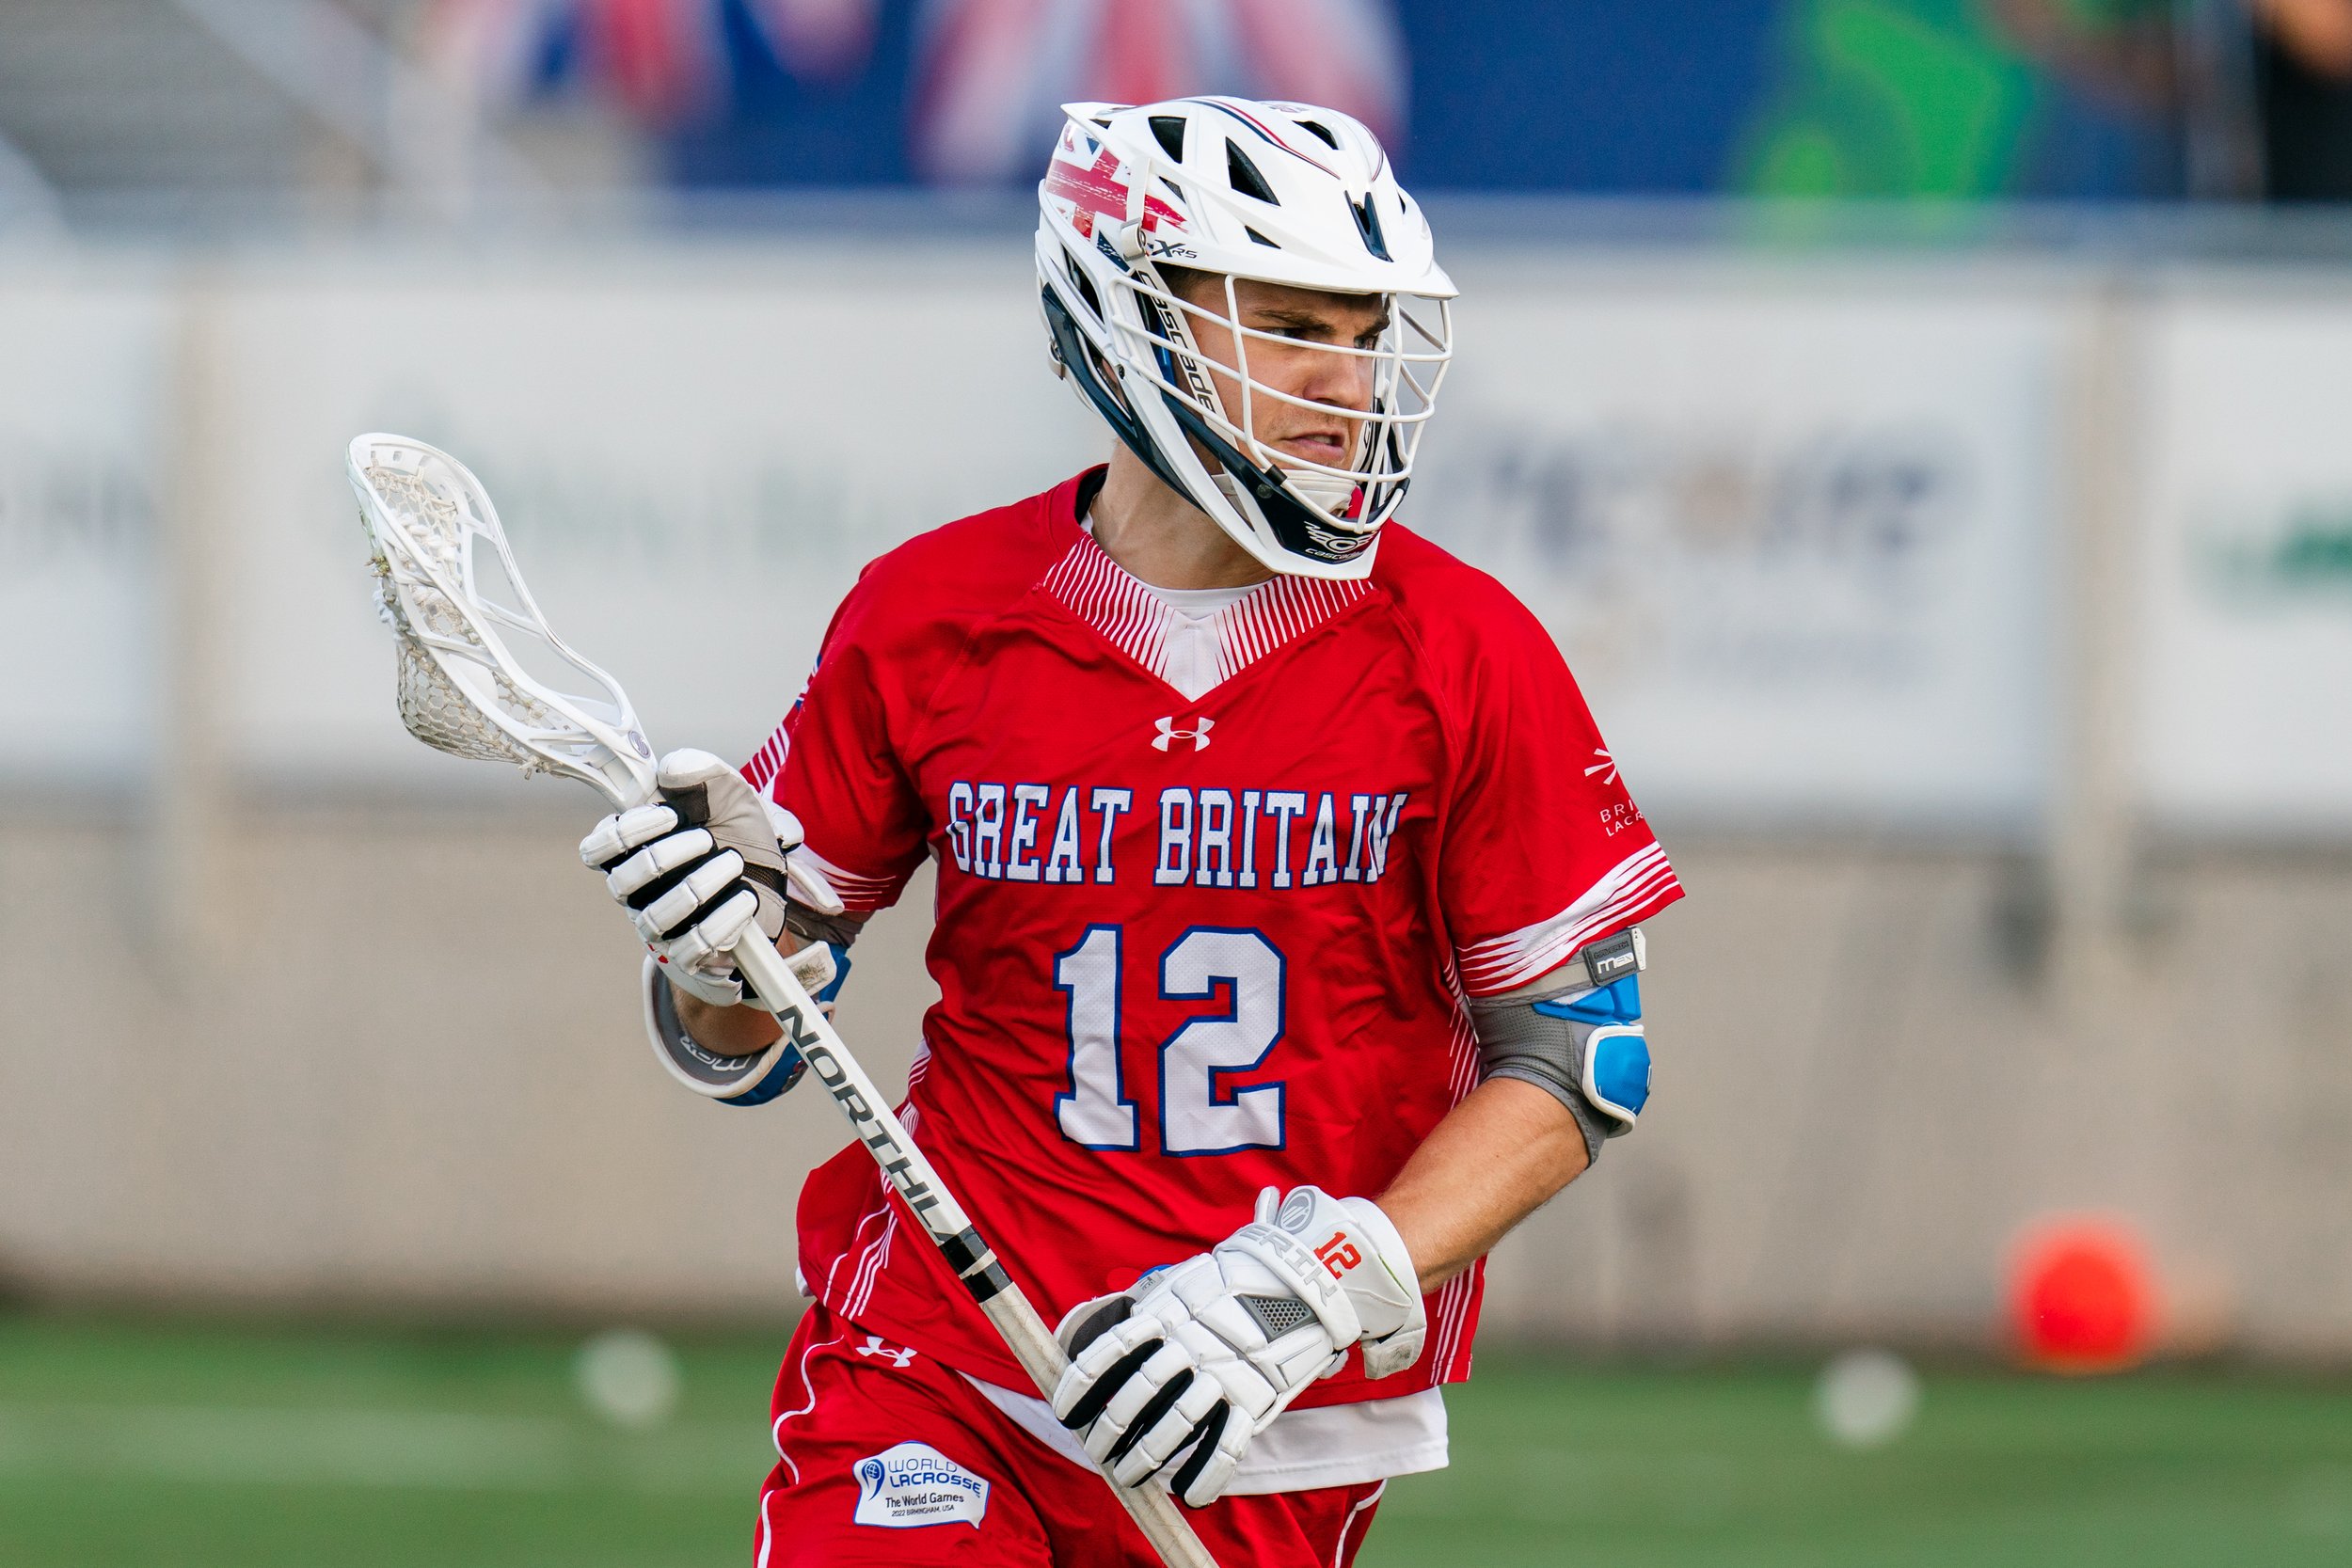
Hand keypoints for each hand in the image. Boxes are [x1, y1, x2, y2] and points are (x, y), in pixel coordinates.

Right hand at [579, 749, 838, 1005]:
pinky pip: (694, 947)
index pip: (597, 848)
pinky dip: (725, 919)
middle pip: (625, 881)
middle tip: (709, 839)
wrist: (777, 883)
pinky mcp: (688, 957)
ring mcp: (659, 928)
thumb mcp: (728, 793)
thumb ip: (699, 772)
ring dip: (701, 885)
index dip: (630, 830)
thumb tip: (671, 771)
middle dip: (672, 855)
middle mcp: (637, 892)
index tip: (673, 814)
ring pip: (657, 917)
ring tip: (734, 864)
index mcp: (633, 850)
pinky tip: (747, 898)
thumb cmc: (738, 833)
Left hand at [1050, 1186, 1424, 1505]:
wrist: (1306, 1278)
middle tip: (1096, 1452)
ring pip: (1173, 1426)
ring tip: (1127, 1476)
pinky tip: (1185, 1492)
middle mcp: (1190, 1344)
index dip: (1081, 1387)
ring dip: (1144, 1459)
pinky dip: (1202, 1476)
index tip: (1065, 1413)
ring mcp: (1225, 1372)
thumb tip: (1082, 1335)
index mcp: (1166, 1312)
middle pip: (1135, 1397)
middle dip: (1108, 1432)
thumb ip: (1138, 1311)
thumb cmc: (1232, 1284)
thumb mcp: (1179, 1284)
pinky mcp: (1258, 1397)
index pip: (1109, 1352)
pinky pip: (1224, 1447)